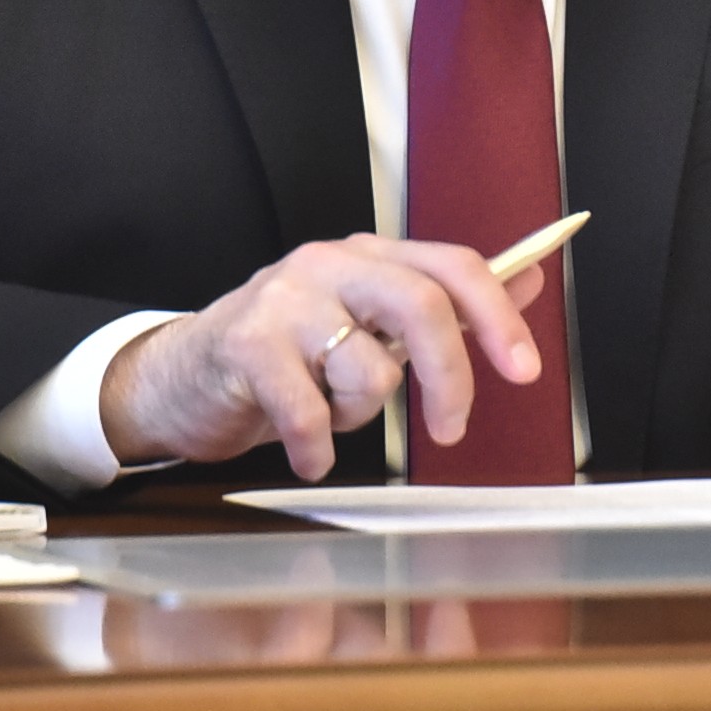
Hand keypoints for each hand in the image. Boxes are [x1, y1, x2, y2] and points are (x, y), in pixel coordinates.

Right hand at [99, 233, 547, 479]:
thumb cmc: (287, 354)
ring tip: (331, 416)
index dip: (497, 317)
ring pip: (368, 367)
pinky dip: (318, 447)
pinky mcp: (247, 344)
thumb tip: (528, 279)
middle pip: (419, 305)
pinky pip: (309, 410)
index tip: (525, 370)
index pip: (452, 267)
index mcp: (369, 256)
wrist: (182, 377)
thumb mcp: (369, 325)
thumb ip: (444, 306)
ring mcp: (286, 300)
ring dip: (362, 415)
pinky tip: (308, 453)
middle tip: (451, 429)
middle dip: (450, 377)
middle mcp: (330, 265)